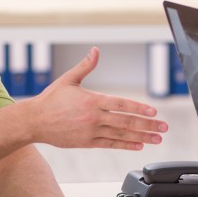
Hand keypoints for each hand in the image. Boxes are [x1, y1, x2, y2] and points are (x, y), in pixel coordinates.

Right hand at [28, 47, 166, 149]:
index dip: (139, 108)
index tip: (154, 112)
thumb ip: (85, 65)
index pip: (121, 105)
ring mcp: (91, 132)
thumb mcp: (68, 79)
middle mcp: (94, 118)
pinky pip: (110, 144)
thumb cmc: (51, 99)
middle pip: (126, 122)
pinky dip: (125, 145)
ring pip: (121, 135)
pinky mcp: (86, 143)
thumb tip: (95, 50)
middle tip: (164, 128)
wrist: (34, 121)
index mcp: (92, 101)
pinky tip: (138, 145)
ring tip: (157, 139)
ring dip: (141, 137)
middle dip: (148, 125)